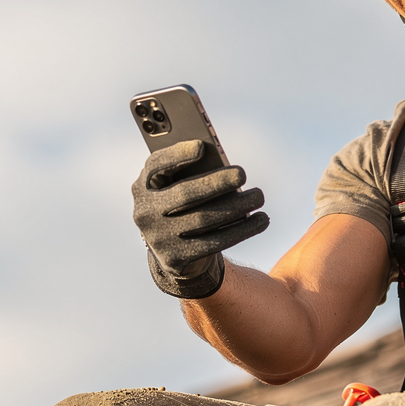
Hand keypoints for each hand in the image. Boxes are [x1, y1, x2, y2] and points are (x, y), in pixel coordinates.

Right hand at [132, 139, 268, 298]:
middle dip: (215, 182)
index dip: (177, 155)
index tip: (201, 146)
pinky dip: (240, 230)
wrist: (172, 250)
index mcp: (144, 185)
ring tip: (258, 196)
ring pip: (203, 220)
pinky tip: (260, 220)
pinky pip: (213, 243)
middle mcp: (145, 212)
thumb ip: (191, 172)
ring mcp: (158, 238)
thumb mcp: (178, 186)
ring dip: (236, 207)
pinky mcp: (175, 258)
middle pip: (184, 194)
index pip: (156, 165)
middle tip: (242, 173)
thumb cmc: (182, 205)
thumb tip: (221, 166)